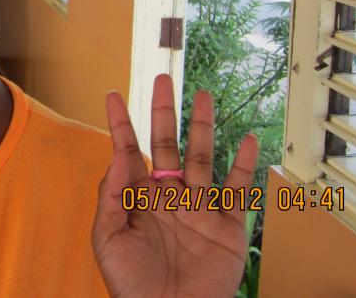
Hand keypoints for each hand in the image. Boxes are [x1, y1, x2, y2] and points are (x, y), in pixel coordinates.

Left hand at [92, 74, 258, 297]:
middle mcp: (169, 197)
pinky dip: (244, 164)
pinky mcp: (227, 225)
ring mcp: (199, 208)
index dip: (121, 124)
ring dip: (202, 126)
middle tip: (163, 79)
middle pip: (166, 144)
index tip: (113, 95)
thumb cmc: (132, 285)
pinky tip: (247, 138)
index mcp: (138, 199)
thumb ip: (112, 197)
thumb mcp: (108, 240)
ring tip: (203, 95)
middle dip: (164, 112)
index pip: (128, 152)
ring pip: (201, 157)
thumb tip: (117, 156)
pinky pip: (238, 190)